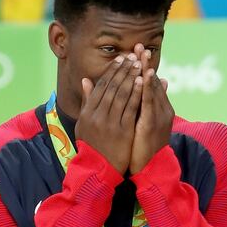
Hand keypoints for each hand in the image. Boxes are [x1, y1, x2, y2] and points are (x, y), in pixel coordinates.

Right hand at [75, 53, 142, 173]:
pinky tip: (142, 82)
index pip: (100, 86)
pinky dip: (136, 93)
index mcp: (87, 113)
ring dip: (130, 77)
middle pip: (111, 87)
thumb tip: (86, 80)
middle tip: (132, 56)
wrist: (98, 170)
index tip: (120, 59)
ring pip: (121, 95)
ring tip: (138, 64)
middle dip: (123, 70)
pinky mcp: (122, 131)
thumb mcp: (84, 123)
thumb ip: (87, 101)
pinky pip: (130, 108)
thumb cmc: (92, 145)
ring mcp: (109, 123)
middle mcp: (96, 115)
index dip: (111, 71)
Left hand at [129, 51, 173, 174]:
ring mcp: (159, 116)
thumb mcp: (148, 122)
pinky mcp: (152, 123)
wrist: (151, 167)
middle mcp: (162, 109)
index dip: (145, 65)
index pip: (152, 82)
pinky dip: (146, 89)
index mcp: (160, 108)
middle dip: (146, 63)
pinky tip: (143, 78)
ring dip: (147, 71)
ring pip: (152, 89)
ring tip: (142, 56)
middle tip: (140, 46)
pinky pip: (149, 103)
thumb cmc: (146, 146)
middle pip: (154, 81)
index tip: (139, 50)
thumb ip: (150, 103)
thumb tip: (160, 83)